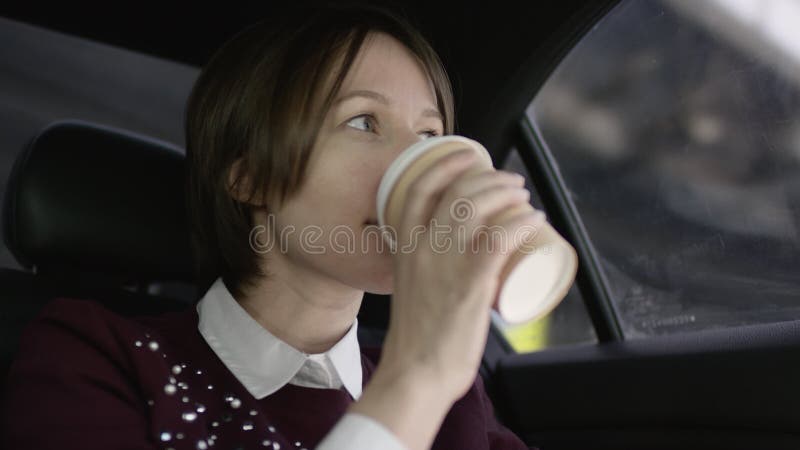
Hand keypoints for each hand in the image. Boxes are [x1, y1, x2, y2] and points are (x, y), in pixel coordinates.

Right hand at [379, 147, 545, 402]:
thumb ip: (425, 268)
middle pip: (459, 192)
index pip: (419, 187)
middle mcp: (422, 248)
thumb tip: (455, 258)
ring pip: (480, 208)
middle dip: (491, 177)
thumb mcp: (409, 287)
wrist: (416, 372)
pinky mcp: (470, 284)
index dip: (445, 163)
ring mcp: (445, 264)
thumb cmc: (418, 337)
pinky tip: (534, 218)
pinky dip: (521, 222)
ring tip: (525, 199)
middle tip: (512, 184)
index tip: (467, 155)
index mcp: (404, 246)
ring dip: (509, 194)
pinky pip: (500, 238)